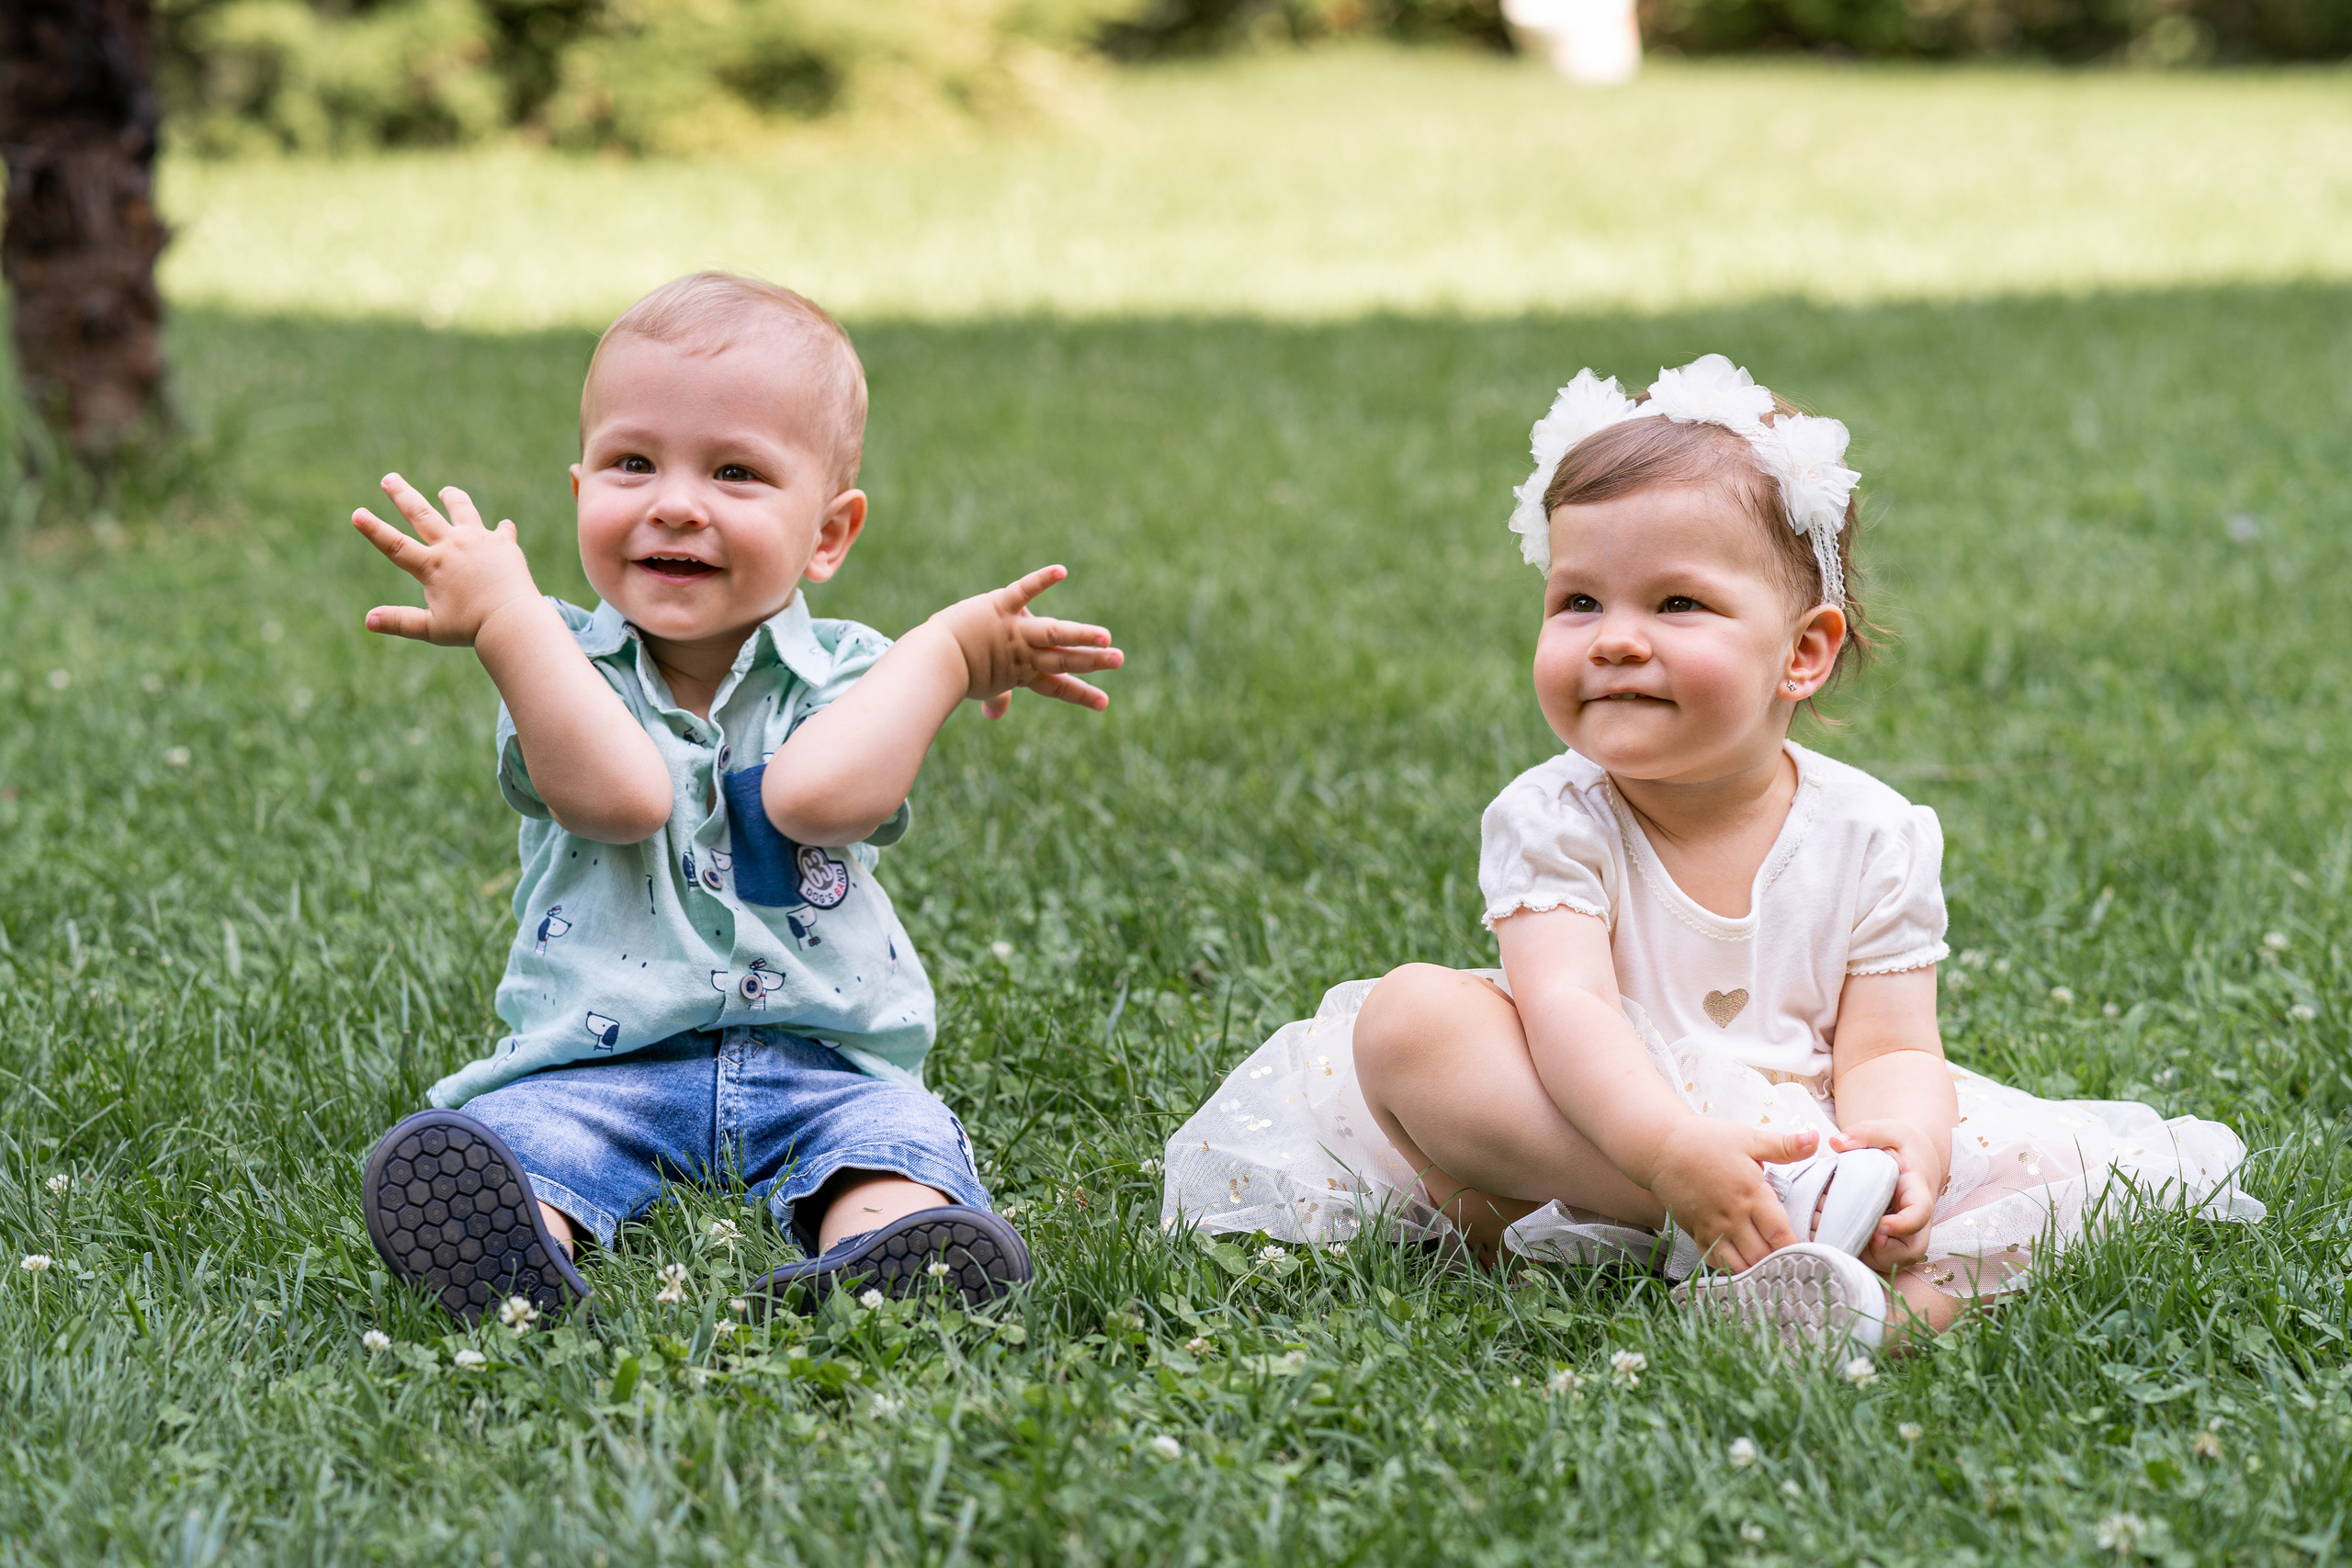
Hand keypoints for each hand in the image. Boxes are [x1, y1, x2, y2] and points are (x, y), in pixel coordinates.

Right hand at [351, 473, 542, 646]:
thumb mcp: (431, 629)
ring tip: (446, 492)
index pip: (395, 545)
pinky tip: (502, 528)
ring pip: (462, 509)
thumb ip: (399, 621)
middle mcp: (453, 546)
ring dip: (452, 498)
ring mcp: (479, 540)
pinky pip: (502, 530)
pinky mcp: (504, 543)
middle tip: (389, 478)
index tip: (357, 513)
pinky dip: (501, 529)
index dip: (374, 529)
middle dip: (402, 494)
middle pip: (422, 513)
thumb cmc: (471, 629)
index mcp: (432, 566)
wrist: (513, 621)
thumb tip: (368, 620)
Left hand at [923, 565, 1123, 718]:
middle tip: (1119, 660)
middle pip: (1063, 658)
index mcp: (1023, 672)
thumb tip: (994, 716)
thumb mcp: (982, 687)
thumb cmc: (956, 674)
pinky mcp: (1001, 605)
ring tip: (1104, 637)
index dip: (1082, 695)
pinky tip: (1061, 572)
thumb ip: (995, 699)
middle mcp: (1023, 652)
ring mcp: (1014, 628)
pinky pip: (1024, 590)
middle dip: (1092, 661)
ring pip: (1053, 632)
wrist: (934, 657)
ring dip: (1079, 634)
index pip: (1058, 686)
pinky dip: (1041, 580)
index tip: (1105, 704)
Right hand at [1649, 1120, 1819, 1271]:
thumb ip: (1784, 1145)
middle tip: (1793, 1262)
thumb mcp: (1748, 1138)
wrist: (1661, 1147)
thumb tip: (1816, 1140)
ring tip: (1770, 1266)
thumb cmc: (1706, 1141)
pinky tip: (1742, 1264)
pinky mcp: (1695, 1232)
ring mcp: (1712, 1227)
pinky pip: (1715, 1262)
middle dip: (1779, 1261)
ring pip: (1739, 1265)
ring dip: (1756, 1268)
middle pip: (1762, 1255)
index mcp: (1752, 1194)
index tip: (1810, 1252)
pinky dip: (1731, 1269)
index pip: (1781, 1234)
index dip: (1798, 1248)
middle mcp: (1733, 1216)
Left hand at [1832, 1119, 1944, 1272]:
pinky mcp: (1887, 1241)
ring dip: (1864, 1253)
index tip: (1880, 1225)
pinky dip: (1855, 1251)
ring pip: (1891, 1261)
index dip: (1902, 1225)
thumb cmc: (1898, 1145)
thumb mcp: (1886, 1130)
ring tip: (1837, 1228)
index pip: (1919, 1214)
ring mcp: (1902, 1234)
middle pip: (1910, 1251)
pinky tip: (1834, 1231)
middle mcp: (1914, 1220)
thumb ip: (1864, 1133)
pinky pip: (1875, 1258)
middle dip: (1883, 1251)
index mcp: (1917, 1191)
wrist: (1910, 1158)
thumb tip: (1836, 1143)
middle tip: (1854, 1232)